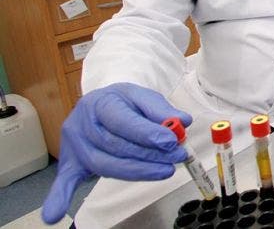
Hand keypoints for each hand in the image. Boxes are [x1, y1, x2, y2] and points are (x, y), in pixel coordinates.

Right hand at [41, 83, 191, 223]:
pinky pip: (64, 182)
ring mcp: (75, 146)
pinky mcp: (71, 163)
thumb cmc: (122, 103)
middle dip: (150, 154)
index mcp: (100, 103)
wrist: (99, 105)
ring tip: (165, 170)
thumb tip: (182, 120)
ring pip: (105, 164)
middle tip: (177, 157)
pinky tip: (54, 213)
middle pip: (116, 145)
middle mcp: (83, 124)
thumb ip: (161, 109)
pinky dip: (59, 198)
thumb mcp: (142, 96)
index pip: (124, 121)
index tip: (171, 141)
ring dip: (138, 171)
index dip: (148, 133)